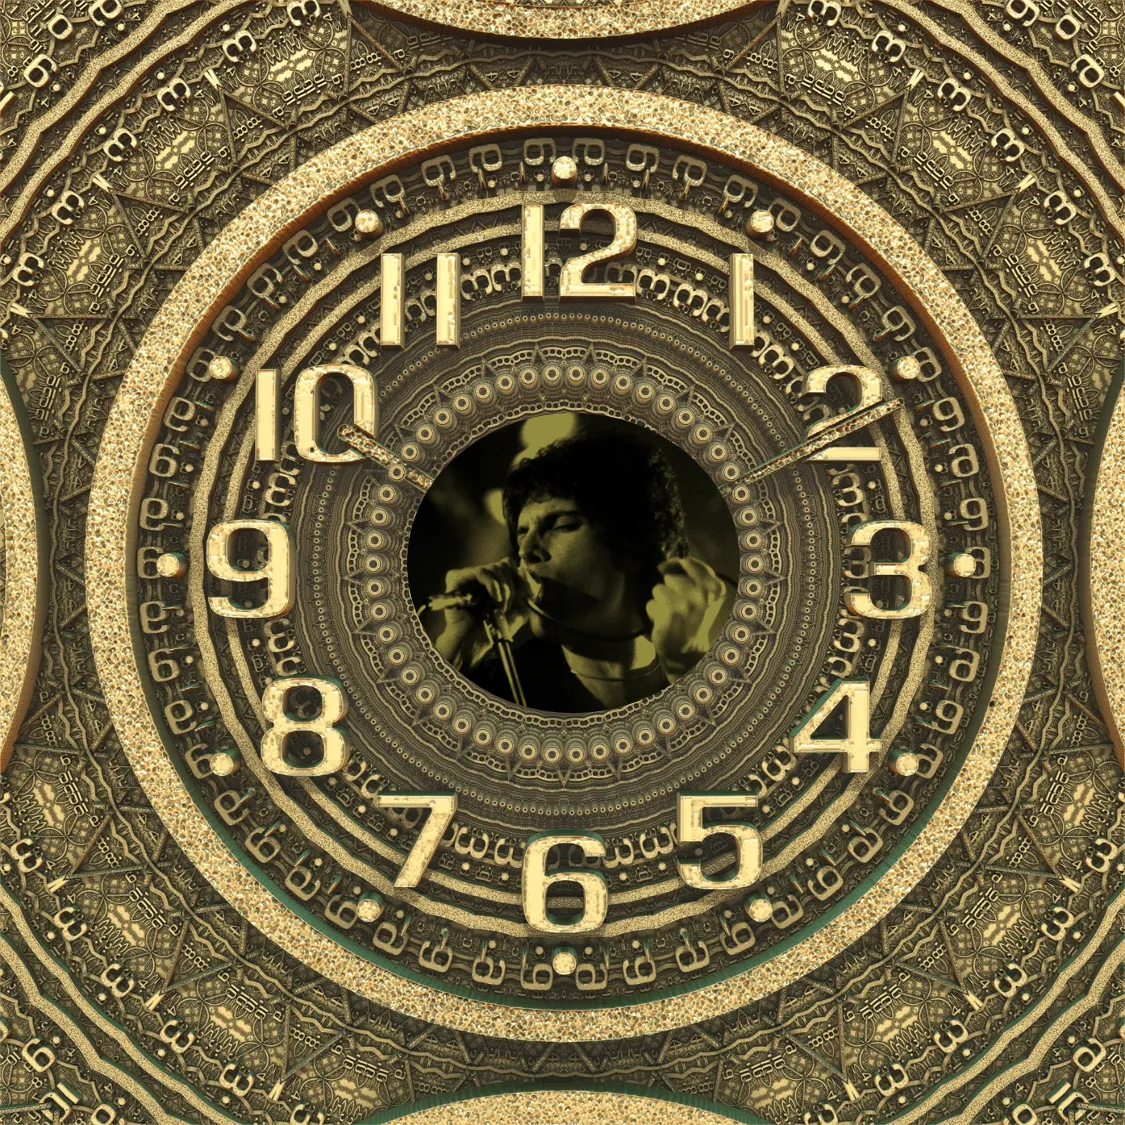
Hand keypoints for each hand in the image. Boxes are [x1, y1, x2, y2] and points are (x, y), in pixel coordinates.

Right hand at [430, 560, 528, 668]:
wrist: (475, 642)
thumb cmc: (495, 629)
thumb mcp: (521, 610)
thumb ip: (528, 590)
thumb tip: (526, 571)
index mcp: (495, 579)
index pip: (511, 564)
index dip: (522, 578)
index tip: (529, 595)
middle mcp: (481, 575)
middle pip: (504, 565)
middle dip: (511, 588)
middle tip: (504, 608)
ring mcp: (468, 575)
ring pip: (495, 567)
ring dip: (502, 590)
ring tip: (497, 609)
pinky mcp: (456, 578)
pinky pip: (481, 572)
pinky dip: (492, 584)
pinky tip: (494, 599)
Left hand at [645, 557, 727, 676]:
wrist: (689, 650)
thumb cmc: (693, 619)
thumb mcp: (702, 595)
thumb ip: (688, 574)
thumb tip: (662, 565)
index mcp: (715, 587)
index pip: (688, 562)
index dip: (677, 568)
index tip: (677, 581)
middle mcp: (703, 593)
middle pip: (670, 577)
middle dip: (669, 590)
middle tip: (678, 606)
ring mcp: (686, 603)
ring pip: (658, 589)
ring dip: (660, 601)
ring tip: (671, 614)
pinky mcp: (669, 613)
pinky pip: (651, 604)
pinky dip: (654, 613)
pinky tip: (664, 622)